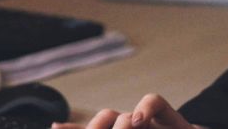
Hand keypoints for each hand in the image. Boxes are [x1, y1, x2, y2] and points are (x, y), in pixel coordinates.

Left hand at [52, 93, 201, 128]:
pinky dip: (145, 109)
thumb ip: (118, 125)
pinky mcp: (172, 120)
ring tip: (128, 127)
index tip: (55, 127)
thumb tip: (67, 126)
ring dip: (119, 126)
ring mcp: (150, 124)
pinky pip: (154, 101)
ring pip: (122, 116)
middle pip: (104, 120)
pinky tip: (138, 120)